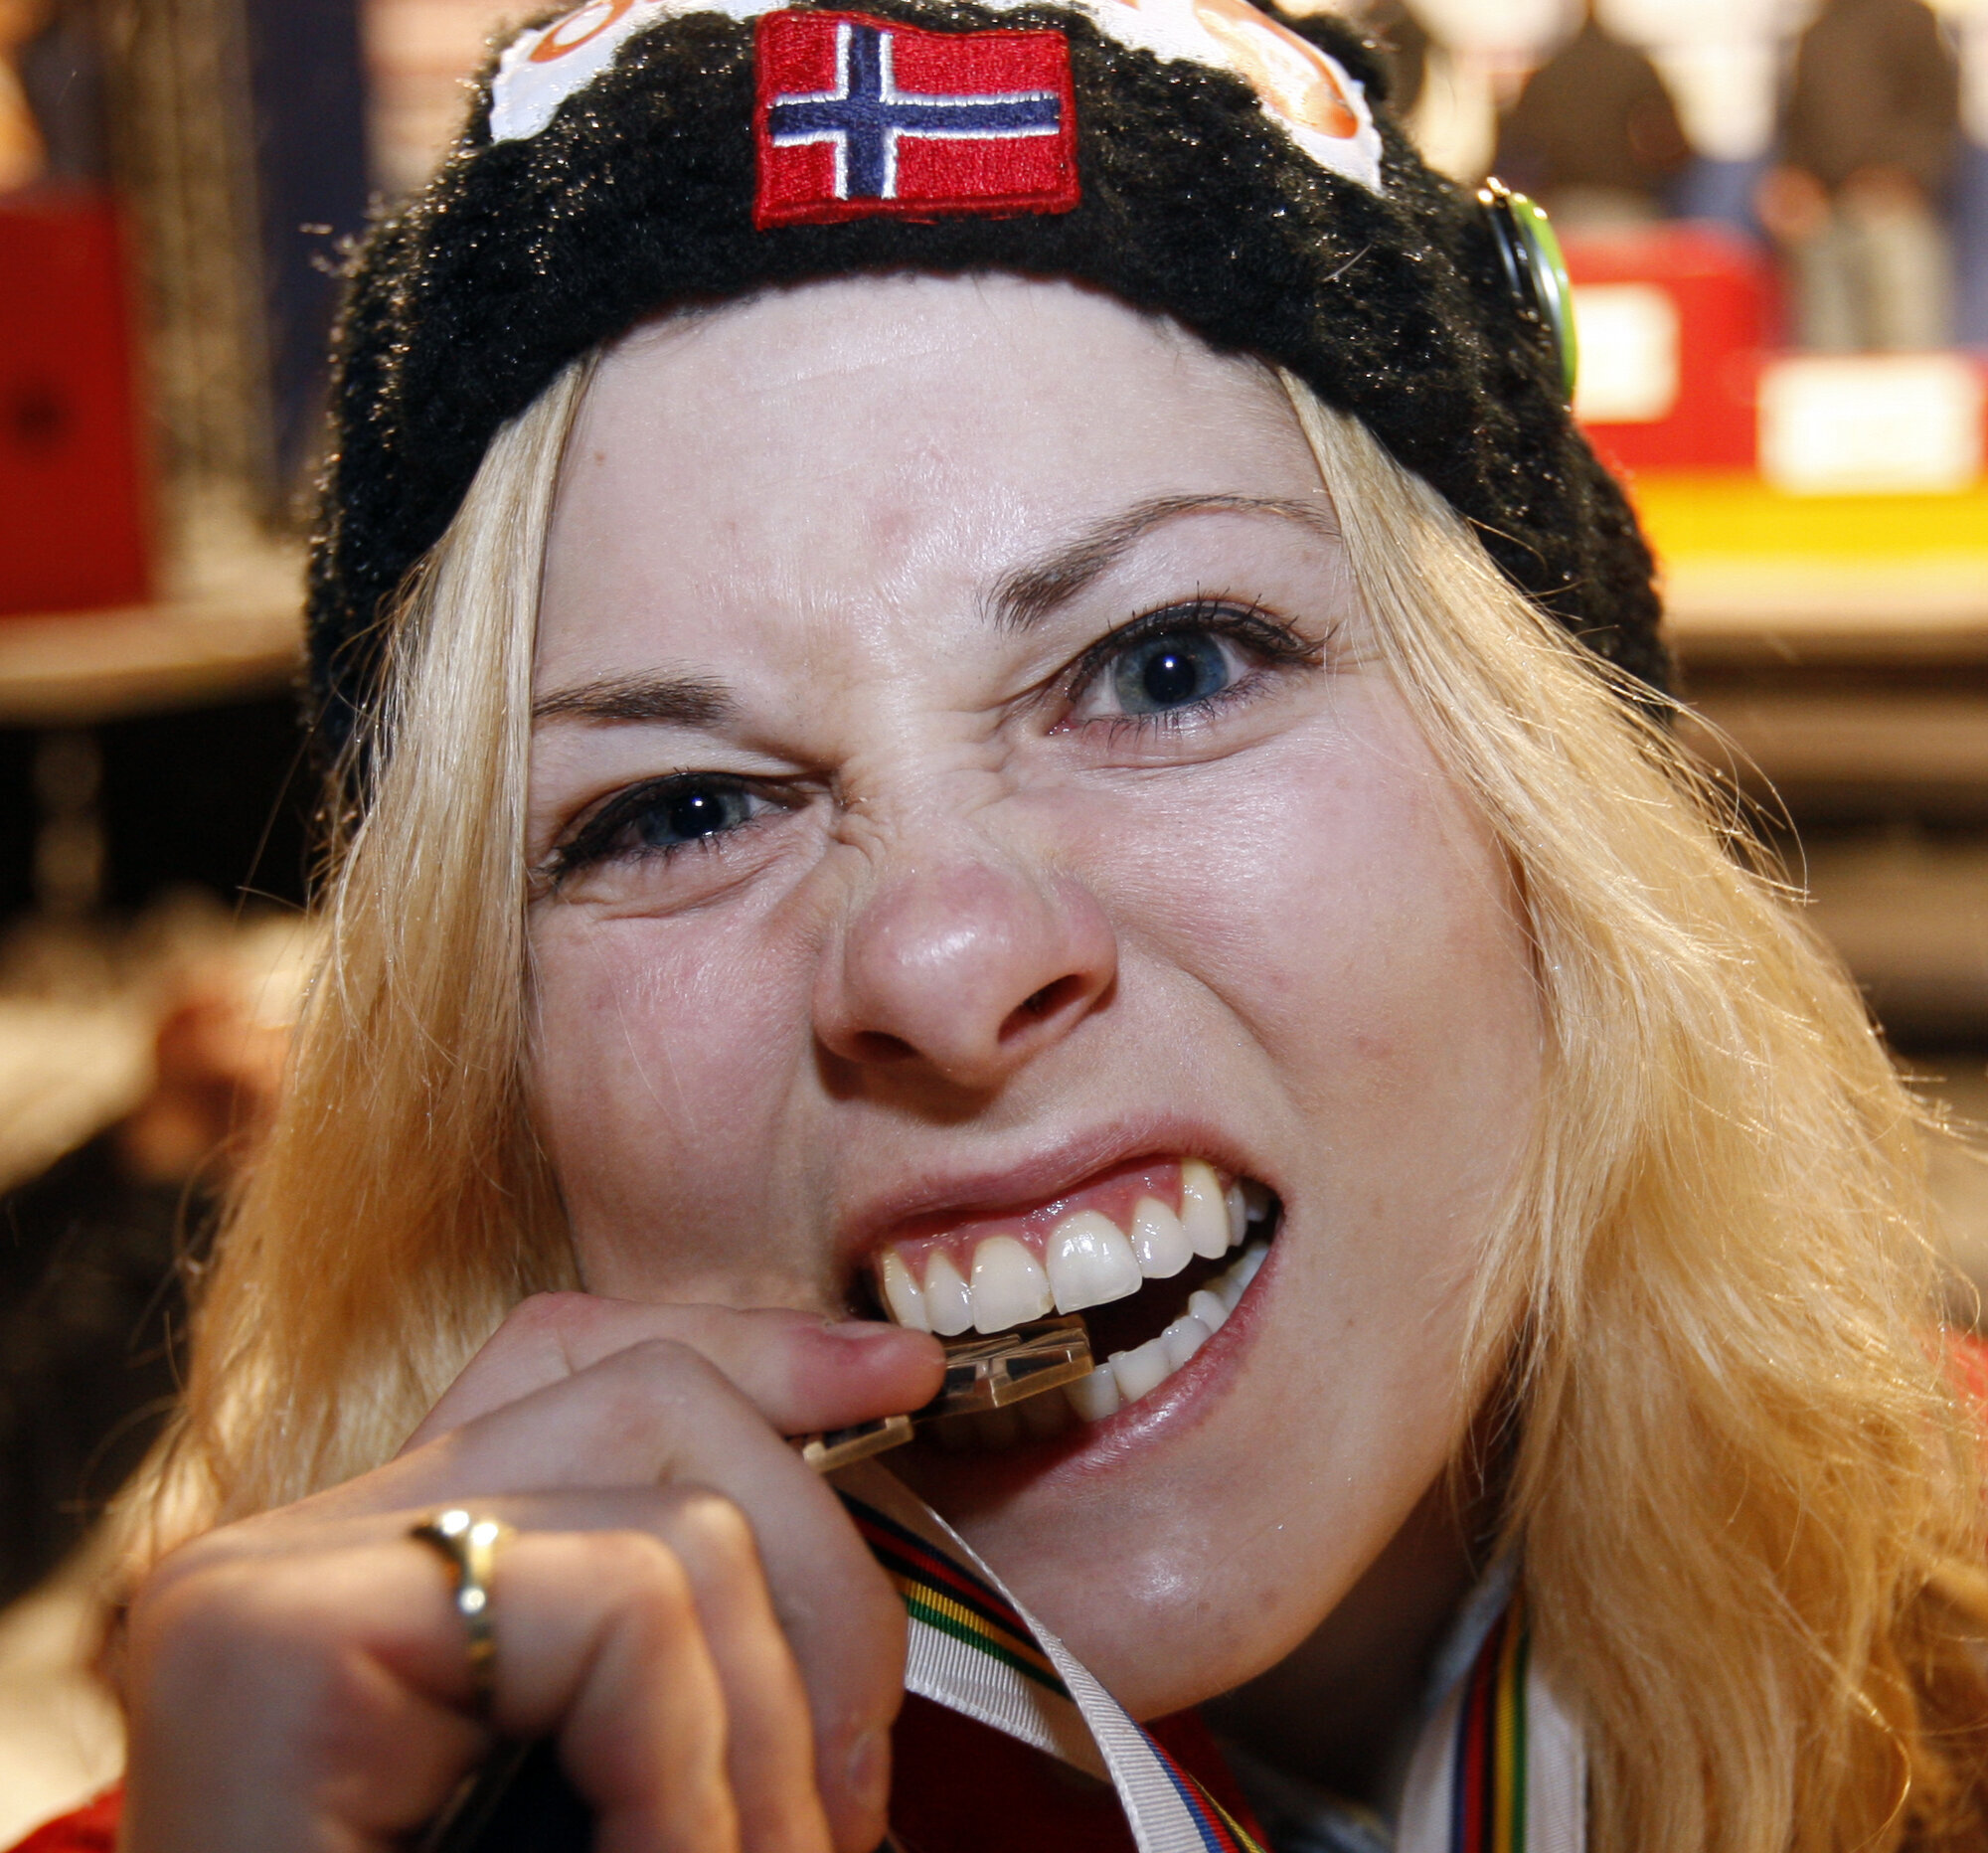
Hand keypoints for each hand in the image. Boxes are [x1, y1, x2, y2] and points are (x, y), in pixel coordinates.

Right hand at [117, 1295, 943, 1852]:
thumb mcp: (616, 1771)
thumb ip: (684, 1636)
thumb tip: (882, 1411)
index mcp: (381, 1562)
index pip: (580, 1360)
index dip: (761, 1351)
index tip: (904, 1381)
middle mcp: (306, 1539)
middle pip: (652, 1395)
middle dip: (823, 1571)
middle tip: (848, 1802)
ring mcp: (276, 1576)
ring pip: (677, 1519)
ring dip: (775, 1726)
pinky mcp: (282, 1640)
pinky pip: (623, 1613)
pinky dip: (697, 1765)